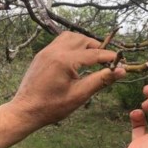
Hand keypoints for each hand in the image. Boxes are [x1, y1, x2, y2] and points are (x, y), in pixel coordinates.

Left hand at [0, 31, 125, 147]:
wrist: (25, 110)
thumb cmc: (52, 107)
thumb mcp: (79, 95)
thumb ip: (101, 80)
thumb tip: (121, 71)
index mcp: (65, 60)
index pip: (94, 54)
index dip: (110, 57)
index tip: (121, 62)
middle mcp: (55, 50)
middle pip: (83, 40)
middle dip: (98, 48)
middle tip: (107, 61)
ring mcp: (47, 51)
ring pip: (71, 37)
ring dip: (85, 43)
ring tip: (93, 57)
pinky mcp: (42, 54)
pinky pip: (61, 41)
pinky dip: (73, 44)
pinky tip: (77, 57)